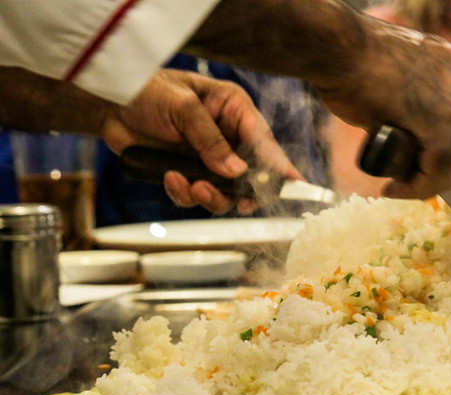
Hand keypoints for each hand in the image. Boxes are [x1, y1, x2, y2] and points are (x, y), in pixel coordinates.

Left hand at [101, 69, 300, 213]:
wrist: (106, 103)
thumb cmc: (145, 90)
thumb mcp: (182, 108)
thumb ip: (210, 140)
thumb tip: (236, 173)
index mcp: (233, 110)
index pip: (263, 141)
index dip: (279, 165)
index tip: (295, 184)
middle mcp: (226, 137)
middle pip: (250, 174)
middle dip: (243, 190)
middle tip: (240, 199)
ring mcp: (208, 158)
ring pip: (225, 192)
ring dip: (211, 196)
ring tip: (192, 184)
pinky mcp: (187, 173)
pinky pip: (196, 196)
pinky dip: (184, 193)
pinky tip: (170, 178)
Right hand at [319, 19, 450, 198]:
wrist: (333, 48)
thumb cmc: (345, 62)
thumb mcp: (387, 80)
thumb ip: (403, 100)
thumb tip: (398, 129)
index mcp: (450, 64)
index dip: (443, 152)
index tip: (418, 170)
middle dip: (440, 172)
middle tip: (409, 186)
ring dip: (428, 183)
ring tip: (398, 190)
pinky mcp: (440, 117)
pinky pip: (440, 164)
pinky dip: (420, 185)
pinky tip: (396, 189)